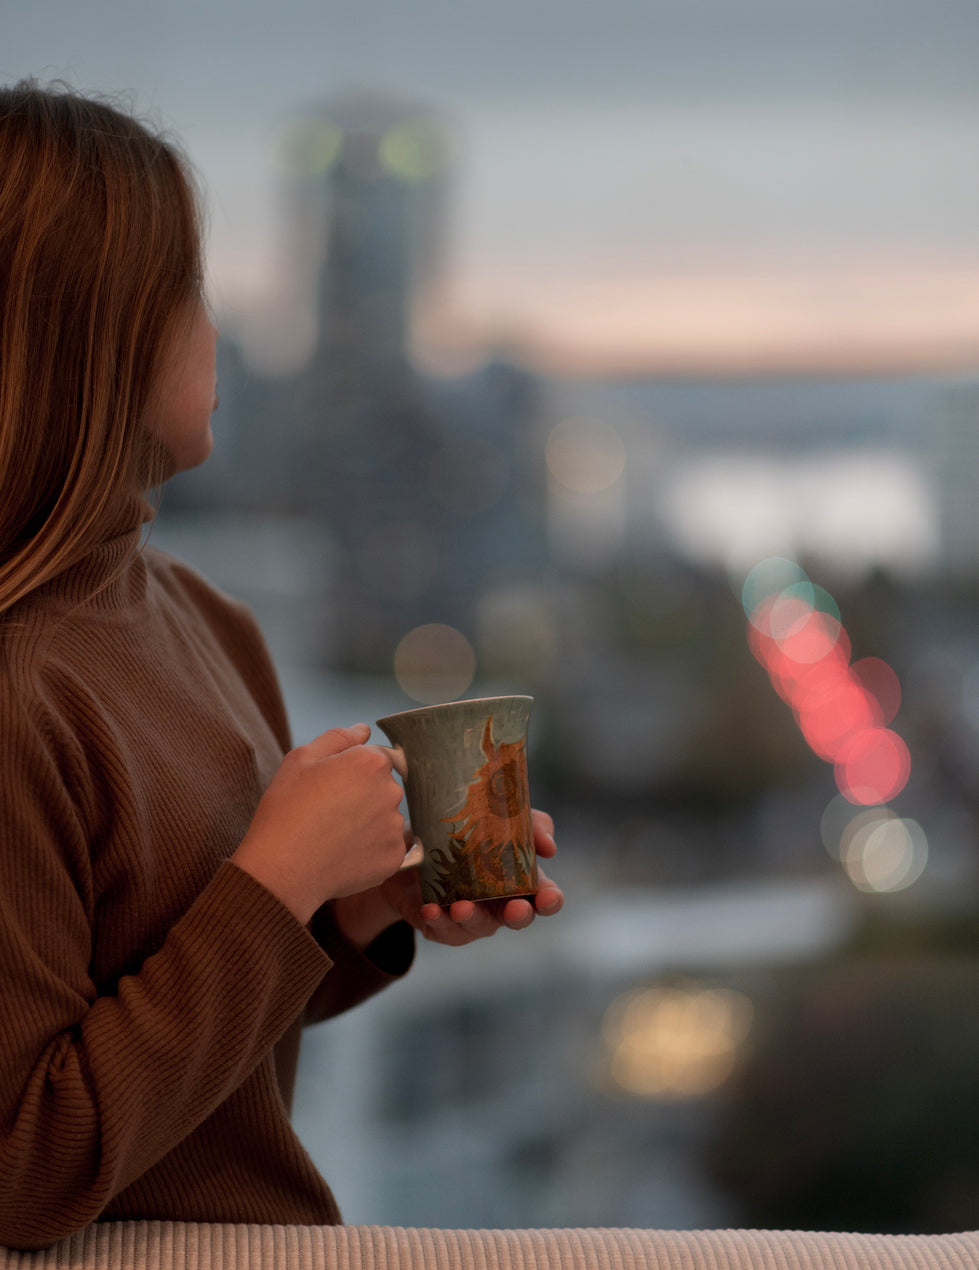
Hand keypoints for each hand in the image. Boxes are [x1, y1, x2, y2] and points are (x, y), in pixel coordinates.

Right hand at [232, 724, 407, 923]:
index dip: (351, 769)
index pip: (375, 756)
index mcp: (371, 763)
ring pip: (385, 817)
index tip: (330, 786)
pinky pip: (386, 846)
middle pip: (383, 786)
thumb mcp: (300, 760)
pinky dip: (369, 849)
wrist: (281, 870)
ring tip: (333, 835)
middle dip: (362, 794)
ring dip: (367, 822)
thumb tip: (364, 730)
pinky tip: (342, 853)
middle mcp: (391, 792)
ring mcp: (394, 827)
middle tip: (329, 812)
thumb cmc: (286, 810)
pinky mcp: (393, 858)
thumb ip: (338, 738)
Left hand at [343, 808, 562, 948]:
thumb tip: (548, 845)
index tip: (549, 897)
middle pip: (518, 918)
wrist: (409, 847)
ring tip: (461, 906)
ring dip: (473, 917)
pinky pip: (442, 928)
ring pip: (479, 924)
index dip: (551, 900)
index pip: (544, 896)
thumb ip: (528, 822)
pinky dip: (438, 919)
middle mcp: (498, 902)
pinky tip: (432, 909)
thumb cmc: (459, 832)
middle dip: (520, 915)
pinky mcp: (441, 925)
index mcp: (517, 878)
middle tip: (516, 908)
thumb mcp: (490, 816)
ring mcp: (470, 917)